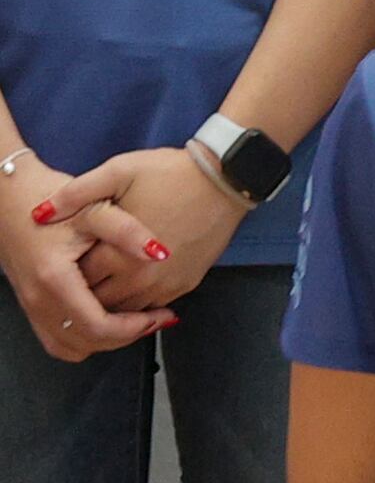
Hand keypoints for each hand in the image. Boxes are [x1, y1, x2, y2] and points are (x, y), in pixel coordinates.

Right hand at [7, 167, 170, 359]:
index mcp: (54, 280)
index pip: (96, 326)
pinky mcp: (31, 305)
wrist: (9, 200)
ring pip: (69, 347)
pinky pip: (57, 338)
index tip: (160, 316)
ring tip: (138, 320)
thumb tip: (160, 253)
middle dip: (126, 336)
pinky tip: (109, 319)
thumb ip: (127, 230)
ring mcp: (30, 306)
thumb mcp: (95, 208)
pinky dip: (84, 337)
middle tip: (158, 318)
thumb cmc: (51, 199)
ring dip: (105, 341)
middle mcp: (38, 300)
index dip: (133, 328)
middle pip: (85, 343)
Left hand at [54, 145, 237, 312]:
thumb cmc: (171, 173)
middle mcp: (140, 279)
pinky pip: (152, 307)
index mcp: (117, 256)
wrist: (226, 178)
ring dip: (112, 301)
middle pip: (98, 302)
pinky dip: (137, 302)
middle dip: (87, 291)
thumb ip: (75, 194)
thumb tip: (39, 214)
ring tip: (106, 279)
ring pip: (124, 311)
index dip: (68, 272)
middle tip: (83, 272)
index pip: (77, 282)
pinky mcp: (185, 285)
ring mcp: (165, 286)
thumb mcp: (119, 171)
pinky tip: (133, 282)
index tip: (70, 256)